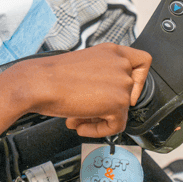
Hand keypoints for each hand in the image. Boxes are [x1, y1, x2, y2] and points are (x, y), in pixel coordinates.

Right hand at [14, 44, 151, 137]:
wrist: (39, 83)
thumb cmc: (51, 75)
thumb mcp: (84, 66)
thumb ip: (101, 75)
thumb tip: (105, 97)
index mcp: (111, 51)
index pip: (143, 61)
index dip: (138, 79)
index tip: (125, 88)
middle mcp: (120, 64)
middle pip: (131, 92)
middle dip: (106, 105)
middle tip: (86, 110)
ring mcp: (122, 82)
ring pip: (121, 111)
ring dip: (98, 118)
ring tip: (76, 118)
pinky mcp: (118, 102)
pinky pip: (115, 126)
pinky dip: (97, 130)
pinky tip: (80, 125)